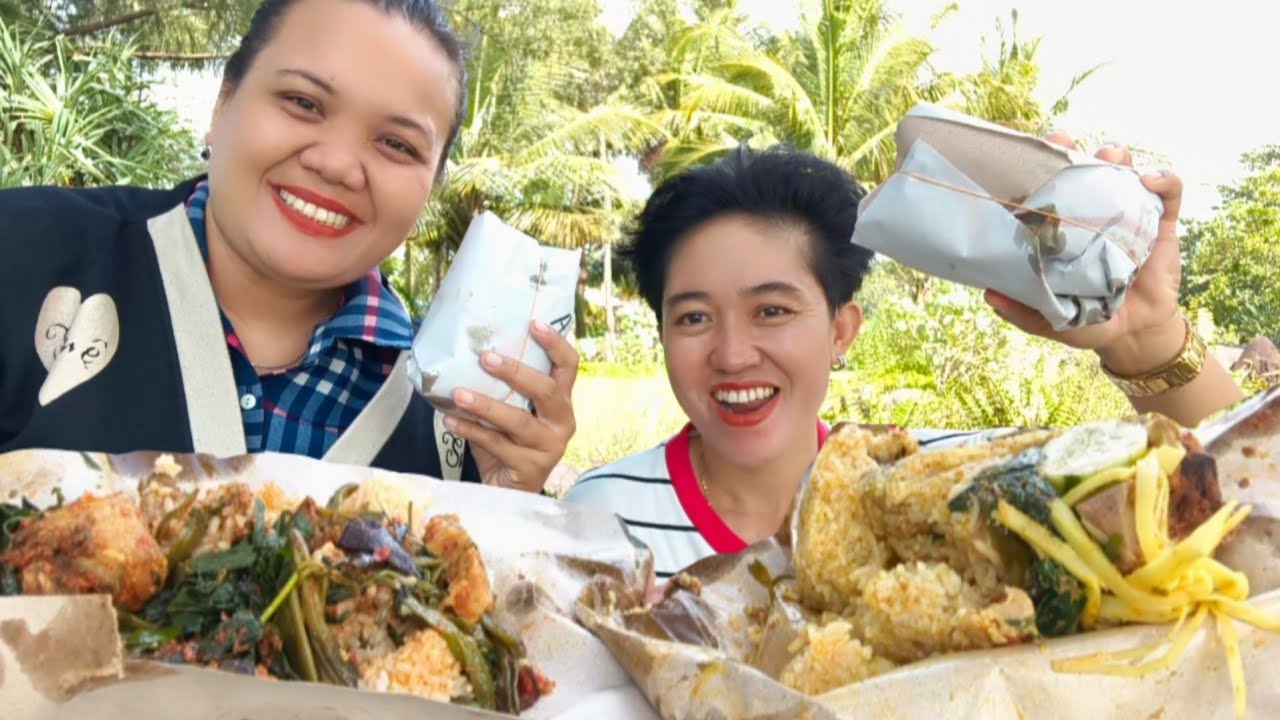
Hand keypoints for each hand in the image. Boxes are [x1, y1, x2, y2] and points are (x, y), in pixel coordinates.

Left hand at [441, 320, 578, 492]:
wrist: (508, 490)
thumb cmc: (508, 444)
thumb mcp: (510, 411)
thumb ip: (501, 389)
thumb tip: (466, 352)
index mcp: (561, 402)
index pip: (569, 367)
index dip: (555, 344)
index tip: (533, 324)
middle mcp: (562, 423)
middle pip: (546, 391)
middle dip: (516, 372)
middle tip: (484, 357)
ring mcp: (549, 447)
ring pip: (518, 421)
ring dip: (486, 405)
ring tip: (458, 393)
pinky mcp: (530, 469)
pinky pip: (496, 444)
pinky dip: (471, 430)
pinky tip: (450, 420)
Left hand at [986, 133, 1188, 374]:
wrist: (1136, 334)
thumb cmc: (1087, 320)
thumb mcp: (1050, 319)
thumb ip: (1021, 310)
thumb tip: (989, 294)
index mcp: (1062, 229)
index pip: (1045, 190)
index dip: (1035, 169)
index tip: (1025, 156)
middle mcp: (1092, 213)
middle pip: (1081, 170)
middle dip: (1072, 151)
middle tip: (1063, 143)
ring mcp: (1127, 214)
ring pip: (1122, 171)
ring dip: (1115, 157)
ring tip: (1109, 158)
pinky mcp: (1161, 223)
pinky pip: (1169, 193)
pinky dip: (1164, 180)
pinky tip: (1152, 181)